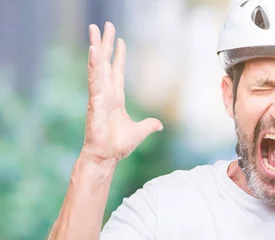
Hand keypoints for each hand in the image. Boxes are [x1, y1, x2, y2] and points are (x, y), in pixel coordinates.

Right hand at [82, 22, 162, 165]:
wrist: (107, 157)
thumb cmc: (118, 145)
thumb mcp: (139, 131)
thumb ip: (148, 125)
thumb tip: (159, 124)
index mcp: (115, 98)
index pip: (116, 72)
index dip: (118, 56)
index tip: (119, 41)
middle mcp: (105, 93)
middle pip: (105, 63)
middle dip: (105, 44)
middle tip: (104, 26)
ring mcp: (99, 96)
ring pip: (97, 66)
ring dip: (96, 47)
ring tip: (94, 30)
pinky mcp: (95, 101)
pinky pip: (94, 80)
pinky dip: (94, 65)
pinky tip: (94, 51)